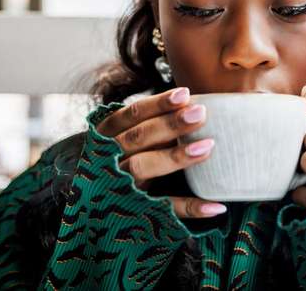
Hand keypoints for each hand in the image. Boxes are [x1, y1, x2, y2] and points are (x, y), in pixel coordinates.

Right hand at [96, 87, 226, 218]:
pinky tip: (217, 206)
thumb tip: (192, 103)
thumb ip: (149, 124)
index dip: (157, 104)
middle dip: (170, 125)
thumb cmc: (120, 159)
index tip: (184, 94)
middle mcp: (109, 159)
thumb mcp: (123, 138)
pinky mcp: (135, 212)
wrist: (89, 206)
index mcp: (107, 136)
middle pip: (138, 138)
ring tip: (207, 147)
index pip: (131, 115)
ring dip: (175, 157)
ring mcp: (119, 186)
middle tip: (200, 113)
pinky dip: (190, 208)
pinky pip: (163, 209)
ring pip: (143, 168)